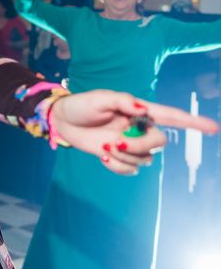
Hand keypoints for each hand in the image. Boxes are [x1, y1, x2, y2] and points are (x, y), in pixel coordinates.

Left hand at [51, 90, 218, 174]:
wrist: (63, 120)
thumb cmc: (81, 105)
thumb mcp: (99, 99)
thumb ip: (121, 101)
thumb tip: (141, 108)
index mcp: (138, 110)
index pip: (170, 116)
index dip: (192, 122)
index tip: (212, 128)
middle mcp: (138, 128)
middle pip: (158, 143)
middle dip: (138, 146)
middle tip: (114, 142)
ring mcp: (129, 143)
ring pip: (144, 159)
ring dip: (123, 156)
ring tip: (102, 145)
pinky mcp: (118, 157)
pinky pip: (129, 170)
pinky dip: (116, 167)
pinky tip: (102, 157)